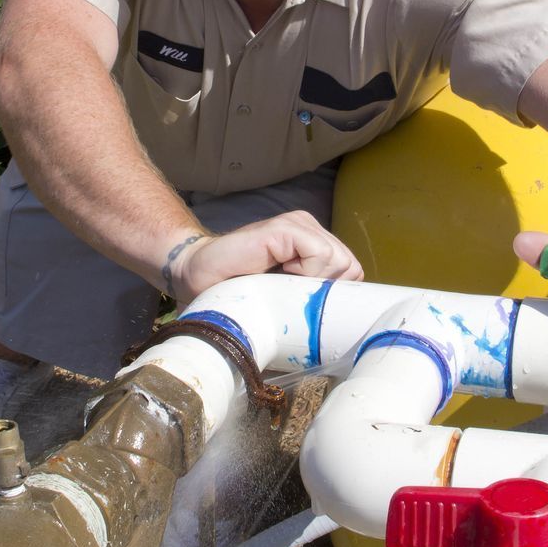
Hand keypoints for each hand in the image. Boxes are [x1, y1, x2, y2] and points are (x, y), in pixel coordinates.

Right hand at [162, 211, 364, 302]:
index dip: (333, 292)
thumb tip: (343, 322)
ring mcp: (298, 224)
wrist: (196, 276)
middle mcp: (309, 229)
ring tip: (280, 280)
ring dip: (311, 281)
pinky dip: (305, 272)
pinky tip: (278, 270)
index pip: (351, 270)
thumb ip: (311, 294)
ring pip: (339, 261)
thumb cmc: (238, 292)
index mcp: (312, 243)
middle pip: (350, 267)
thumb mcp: (285, 296)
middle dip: (324, 288)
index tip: (304, 302)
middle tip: (289, 291)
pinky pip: (321, 255)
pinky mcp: (286, 228)